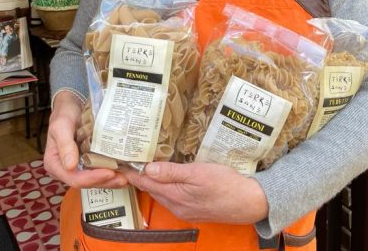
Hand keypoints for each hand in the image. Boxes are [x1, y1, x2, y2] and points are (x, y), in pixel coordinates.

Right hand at [43, 90, 126, 188]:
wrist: (71, 104)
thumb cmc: (64, 114)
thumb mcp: (61, 126)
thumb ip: (64, 145)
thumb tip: (70, 166)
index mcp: (55, 164)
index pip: (73, 178)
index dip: (91, 178)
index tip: (108, 173)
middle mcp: (66, 169)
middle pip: (86, 182)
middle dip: (104, 182)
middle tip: (122, 179)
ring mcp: (77, 166)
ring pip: (94, 179)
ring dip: (109, 181)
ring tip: (125, 178)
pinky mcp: (87, 161)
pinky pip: (98, 170)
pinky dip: (110, 173)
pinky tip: (122, 172)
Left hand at [121, 162, 268, 223]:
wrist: (249, 203)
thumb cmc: (225, 184)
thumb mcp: (199, 173)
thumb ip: (172, 172)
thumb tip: (147, 168)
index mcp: (174, 196)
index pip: (145, 182)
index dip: (132, 171)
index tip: (118, 161)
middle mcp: (176, 206)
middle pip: (151, 188)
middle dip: (139, 175)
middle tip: (128, 158)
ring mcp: (185, 209)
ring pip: (161, 192)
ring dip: (151, 180)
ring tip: (143, 164)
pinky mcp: (194, 209)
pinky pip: (172, 196)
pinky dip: (164, 185)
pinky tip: (166, 176)